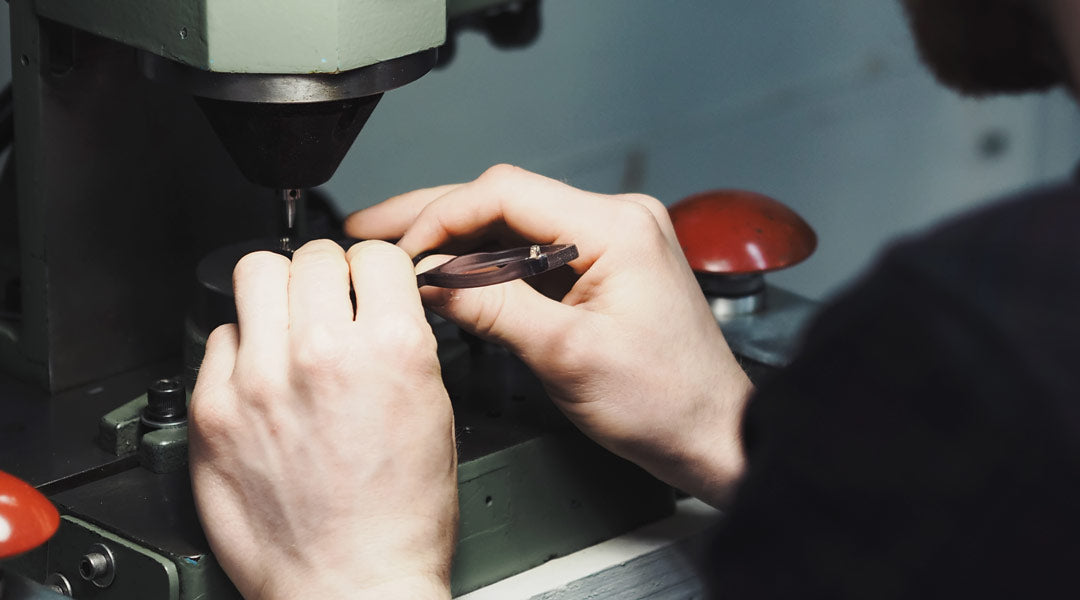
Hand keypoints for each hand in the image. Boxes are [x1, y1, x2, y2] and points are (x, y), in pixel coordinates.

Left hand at [189, 240, 455, 599]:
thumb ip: (403, 343)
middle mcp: (321, 354)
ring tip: (289, 324)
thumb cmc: (400, 518)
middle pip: (311, 256)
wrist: (352, 584)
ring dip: (278, 294)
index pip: (375, 254)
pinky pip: (220, 340)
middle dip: (326, 274)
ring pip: (254, 275)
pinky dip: (244, 348)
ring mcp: (259, 379)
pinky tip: (263, 377)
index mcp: (391, 349)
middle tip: (329, 302)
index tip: (370, 284)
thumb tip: (377, 304)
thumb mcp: (434, 412)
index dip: (376, 270)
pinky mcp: (213, 410)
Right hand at [346, 165, 752, 505]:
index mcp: (615, 227)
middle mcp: (616, 220)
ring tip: (395, 250)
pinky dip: (488, 265)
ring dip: (457, 240)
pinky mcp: (603, 267)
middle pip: (505, 201)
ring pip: (514, 226)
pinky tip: (448, 273)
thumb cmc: (663, 402)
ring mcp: (610, 242)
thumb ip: (491, 307)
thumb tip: (429, 277)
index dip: (441, 217)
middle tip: (371, 229)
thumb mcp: (565, 355)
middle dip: (435, 217)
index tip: (401, 250)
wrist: (712, 434)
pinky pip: (533, 253)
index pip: (505, 193)